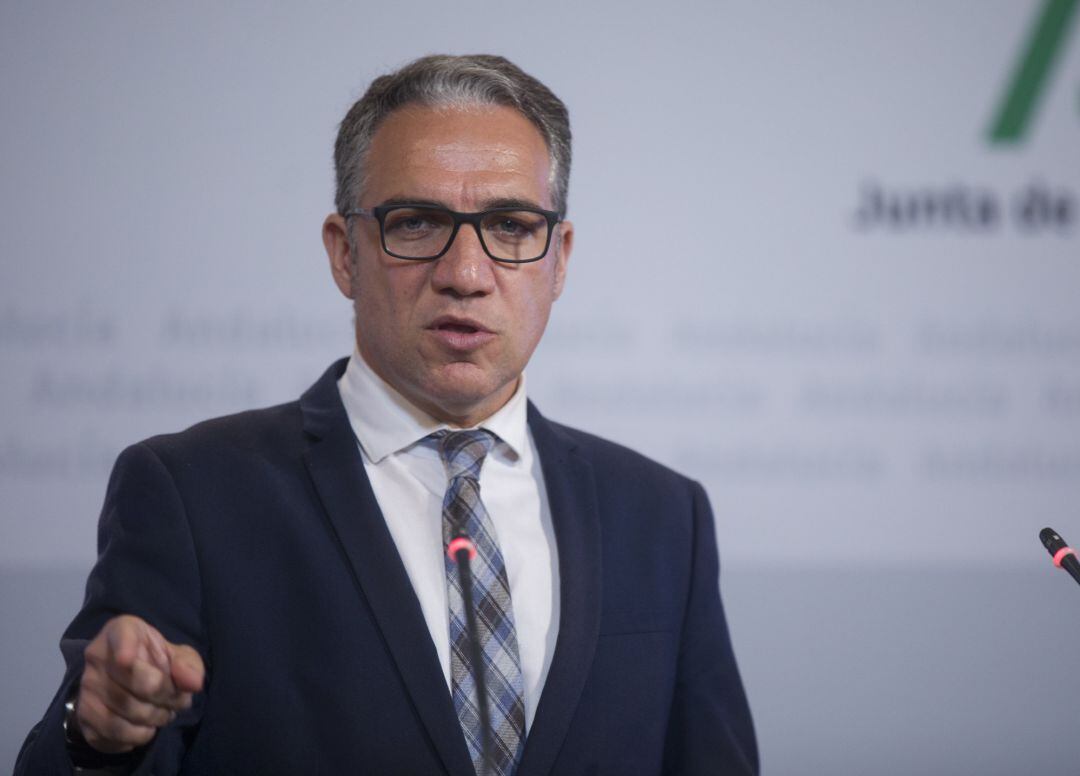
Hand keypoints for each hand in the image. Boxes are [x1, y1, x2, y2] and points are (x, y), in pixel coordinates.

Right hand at [74, 615, 204, 752]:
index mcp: (121, 631)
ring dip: (155, 719)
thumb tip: (194, 683)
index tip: (127, 659)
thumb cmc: (154, 661)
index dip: (124, 648)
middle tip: (179, 701)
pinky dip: (137, 736)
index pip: (121, 637)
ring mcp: (86, 688)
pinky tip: (145, 728)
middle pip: (137, 684)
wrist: (123, 681)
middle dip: (168, 697)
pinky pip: (112, 734)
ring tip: (165, 714)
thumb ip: (188, 665)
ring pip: (126, 713)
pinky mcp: (82, 717)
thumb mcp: (176, 655)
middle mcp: (96, 657)